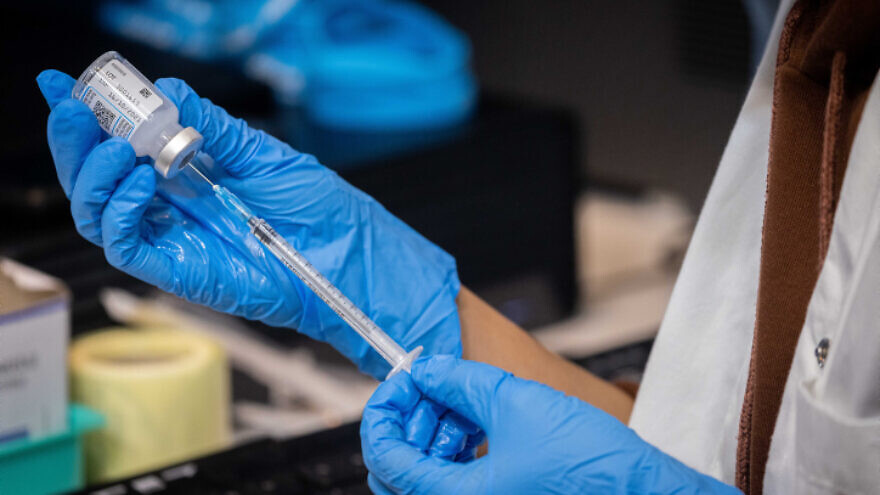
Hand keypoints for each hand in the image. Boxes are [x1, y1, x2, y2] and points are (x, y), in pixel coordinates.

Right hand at [36, 69, 461, 378]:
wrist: (347, 257)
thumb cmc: (318, 209)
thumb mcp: (262, 154)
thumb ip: (213, 128)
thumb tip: (168, 94)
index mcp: (186, 174)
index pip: (121, 146)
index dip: (88, 120)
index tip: (61, 85)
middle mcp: (170, 205)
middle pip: (97, 179)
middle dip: (76, 143)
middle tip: (75, 111)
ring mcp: (170, 239)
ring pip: (96, 212)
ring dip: (91, 174)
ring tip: (115, 148)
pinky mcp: (175, 270)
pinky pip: (124, 243)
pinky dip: (120, 208)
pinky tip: (140, 180)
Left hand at [361, 356, 740, 493]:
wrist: (638, 489)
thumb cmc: (588, 463)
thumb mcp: (513, 402)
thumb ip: (458, 382)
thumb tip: (426, 369)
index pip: (386, 457)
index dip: (383, 412)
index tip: (398, 382)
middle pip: (399, 471)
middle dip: (409, 421)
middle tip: (427, 387)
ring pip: (426, 477)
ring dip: (432, 433)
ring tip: (458, 401)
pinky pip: (455, 482)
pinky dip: (454, 450)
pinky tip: (475, 421)